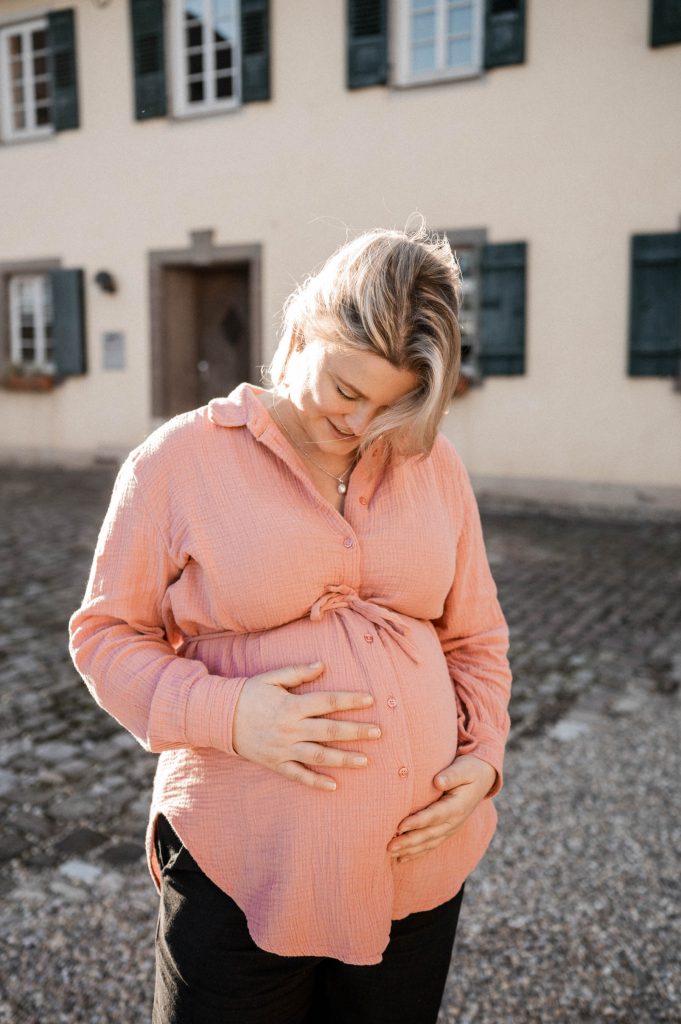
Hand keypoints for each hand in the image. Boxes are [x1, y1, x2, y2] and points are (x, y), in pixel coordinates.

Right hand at [232, 661, 380, 790]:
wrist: (220, 717)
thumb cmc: (248, 693)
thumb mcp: (271, 678)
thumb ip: (298, 672)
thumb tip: (323, 665)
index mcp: (292, 705)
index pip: (328, 702)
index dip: (350, 701)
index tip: (370, 700)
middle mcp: (291, 728)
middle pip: (330, 730)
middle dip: (356, 732)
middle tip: (378, 732)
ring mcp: (284, 748)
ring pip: (319, 755)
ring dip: (343, 758)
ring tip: (365, 760)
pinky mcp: (275, 763)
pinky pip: (298, 774)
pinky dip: (316, 781)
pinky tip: (334, 786)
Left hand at [387, 755, 496, 862]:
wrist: (483, 778)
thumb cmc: (470, 770)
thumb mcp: (464, 768)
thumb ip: (452, 775)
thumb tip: (438, 781)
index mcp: (457, 806)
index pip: (435, 816)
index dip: (417, 822)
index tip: (400, 826)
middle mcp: (454, 821)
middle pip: (429, 834)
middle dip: (409, 841)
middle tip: (389, 846)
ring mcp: (451, 828)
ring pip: (429, 843)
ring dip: (410, 850)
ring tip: (391, 853)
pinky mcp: (447, 830)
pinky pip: (431, 844)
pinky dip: (416, 853)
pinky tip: (402, 859)